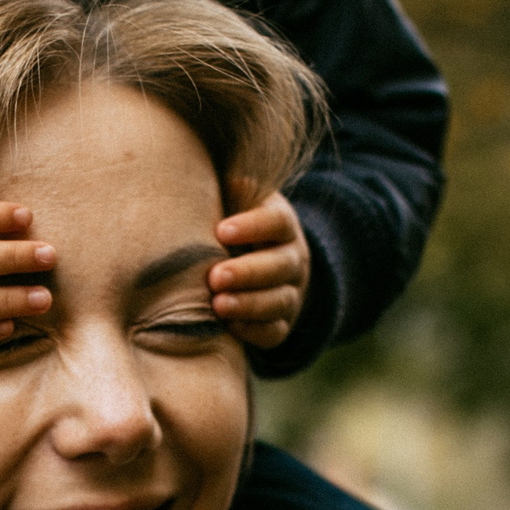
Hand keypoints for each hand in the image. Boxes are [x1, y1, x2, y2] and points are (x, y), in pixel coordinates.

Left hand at [210, 191, 309, 349]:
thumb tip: (229, 177)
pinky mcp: (281, 324)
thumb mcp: (238, 204)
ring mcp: (290, 293)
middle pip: (280, 265)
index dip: (253, 226)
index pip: (277, 222)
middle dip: (248, 272)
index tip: (221, 230)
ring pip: (278, 301)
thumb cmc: (236, 228)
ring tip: (217, 304)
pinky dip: (253, 331)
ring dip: (248, 304)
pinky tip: (229, 327)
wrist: (263, 266)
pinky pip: (274, 332)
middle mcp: (292, 259)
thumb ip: (232, 192)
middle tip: (216, 276)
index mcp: (282, 224)